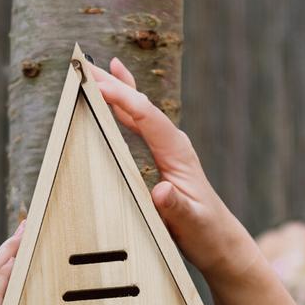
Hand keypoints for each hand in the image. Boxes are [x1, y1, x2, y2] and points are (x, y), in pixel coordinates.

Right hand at [89, 58, 254, 283]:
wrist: (219, 240)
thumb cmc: (205, 232)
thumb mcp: (190, 223)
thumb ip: (176, 207)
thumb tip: (162, 191)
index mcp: (177, 152)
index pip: (147, 116)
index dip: (122, 98)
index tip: (97, 85)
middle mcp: (173, 142)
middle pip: (140, 104)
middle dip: (113, 83)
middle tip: (85, 64)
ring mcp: (167, 146)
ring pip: (138, 109)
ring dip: (116, 89)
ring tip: (93, 69)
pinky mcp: (161, 154)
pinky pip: (139, 122)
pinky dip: (124, 105)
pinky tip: (115, 91)